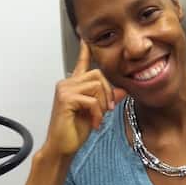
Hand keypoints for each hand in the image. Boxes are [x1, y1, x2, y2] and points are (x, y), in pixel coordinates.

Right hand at [42, 40, 126, 157]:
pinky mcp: (66, 99)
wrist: (62, 147)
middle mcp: (67, 83)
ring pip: (96, 85)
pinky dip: (97, 114)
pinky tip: (94, 124)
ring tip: (99, 118)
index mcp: (74, 85)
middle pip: (98, 74)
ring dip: (103, 104)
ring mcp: (65, 90)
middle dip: (108, 92)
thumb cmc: (75, 131)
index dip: (85, 50)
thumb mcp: (97, 112)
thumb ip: (107, 99)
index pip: (82, 62)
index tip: (85, 38)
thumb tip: (123, 90)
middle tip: (107, 110)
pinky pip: (91, 100)